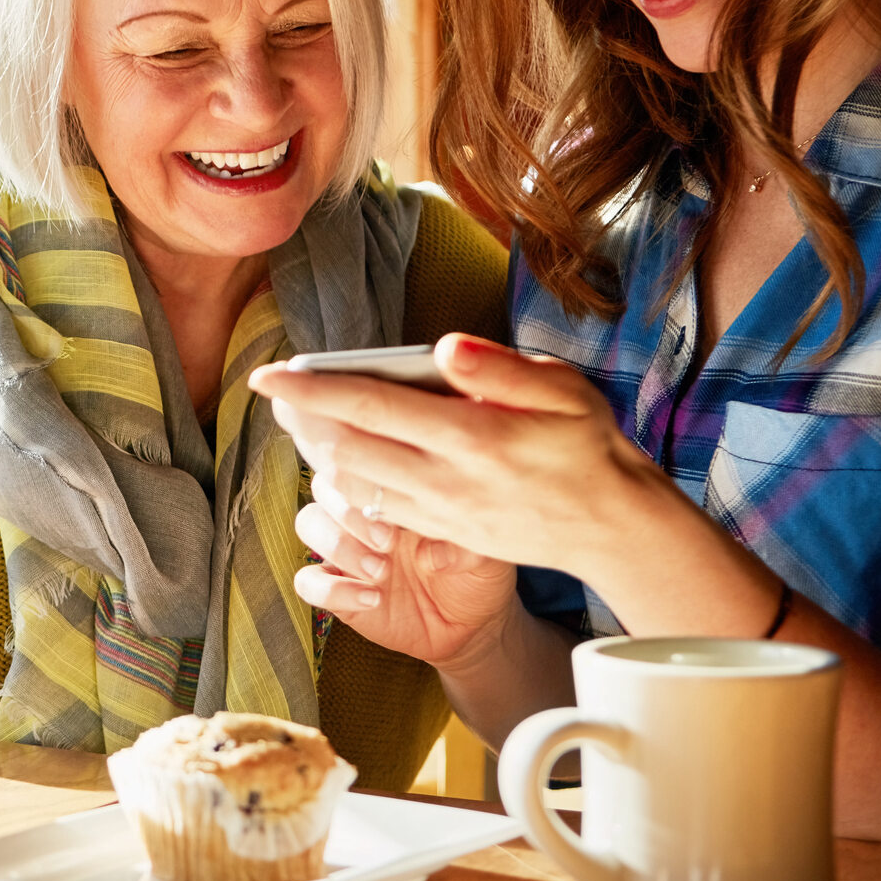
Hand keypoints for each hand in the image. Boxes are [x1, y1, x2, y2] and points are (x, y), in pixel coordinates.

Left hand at [252, 333, 668, 580]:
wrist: (612, 527)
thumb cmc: (588, 444)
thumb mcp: (564, 391)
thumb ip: (501, 369)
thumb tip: (445, 347)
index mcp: (472, 436)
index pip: (371, 406)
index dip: (312, 390)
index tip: (267, 376)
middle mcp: (447, 480)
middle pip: (347, 448)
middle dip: (303, 420)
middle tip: (278, 392)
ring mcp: (442, 513)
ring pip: (355, 483)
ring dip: (319, 452)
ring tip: (301, 420)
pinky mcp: (443, 533)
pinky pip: (376, 510)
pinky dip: (347, 483)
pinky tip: (340, 459)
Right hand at [293, 467, 518, 669]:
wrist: (472, 626)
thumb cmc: (477, 575)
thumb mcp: (487, 556)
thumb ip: (466, 545)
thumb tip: (431, 554)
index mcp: (396, 493)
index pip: (360, 461)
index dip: (367, 479)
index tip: (399, 510)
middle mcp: (364, 514)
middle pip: (324, 486)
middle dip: (348, 511)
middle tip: (388, 541)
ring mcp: (347, 551)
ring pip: (308, 524)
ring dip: (338, 546)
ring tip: (381, 572)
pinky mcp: (337, 590)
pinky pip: (306, 581)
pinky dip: (332, 590)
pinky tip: (372, 600)